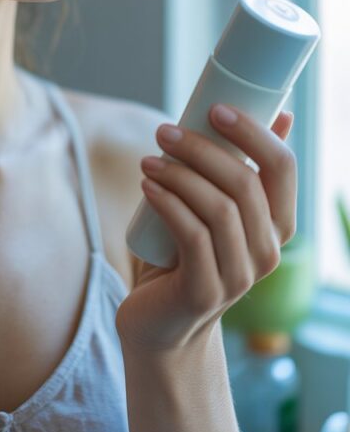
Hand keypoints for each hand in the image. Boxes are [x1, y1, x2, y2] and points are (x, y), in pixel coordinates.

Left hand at [115, 106, 296, 354]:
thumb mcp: (215, 205)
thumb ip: (240, 166)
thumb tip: (280, 113)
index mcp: (278, 224)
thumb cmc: (185, 254)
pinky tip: (147, 186)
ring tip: (148, 161)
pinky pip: (192, 235)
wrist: (159, 323)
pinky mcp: (205, 291)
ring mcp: (240, 276)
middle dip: (202, 148)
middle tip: (165, 132)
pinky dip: (167, 202)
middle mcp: (268, 251)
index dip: (254, 131)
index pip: (283, 167)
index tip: (214, 108)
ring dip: (179, 174)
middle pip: (246, 183)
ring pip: (219, 208)